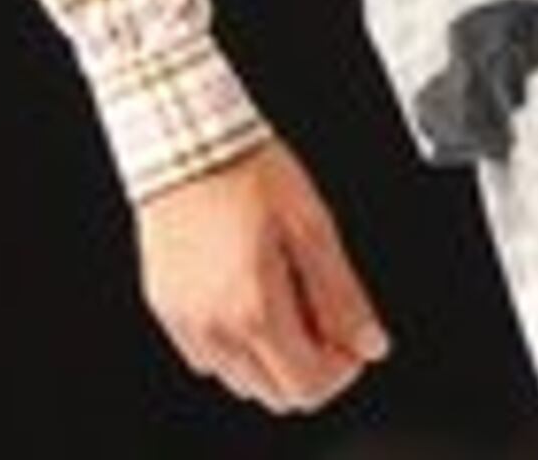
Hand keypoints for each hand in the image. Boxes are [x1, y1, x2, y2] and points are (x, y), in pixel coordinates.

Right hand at [135, 136, 390, 414]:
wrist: (185, 143)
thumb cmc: (247, 172)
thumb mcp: (314, 227)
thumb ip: (343, 295)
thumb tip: (371, 342)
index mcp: (254, 308)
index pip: (307, 386)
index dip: (342, 370)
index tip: (354, 340)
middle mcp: (214, 327)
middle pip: (275, 394)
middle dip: (312, 367)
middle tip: (327, 320)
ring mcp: (185, 322)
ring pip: (241, 381)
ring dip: (275, 359)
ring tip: (292, 304)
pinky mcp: (166, 310)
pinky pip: (207, 358)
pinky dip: (237, 347)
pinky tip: (252, 303)